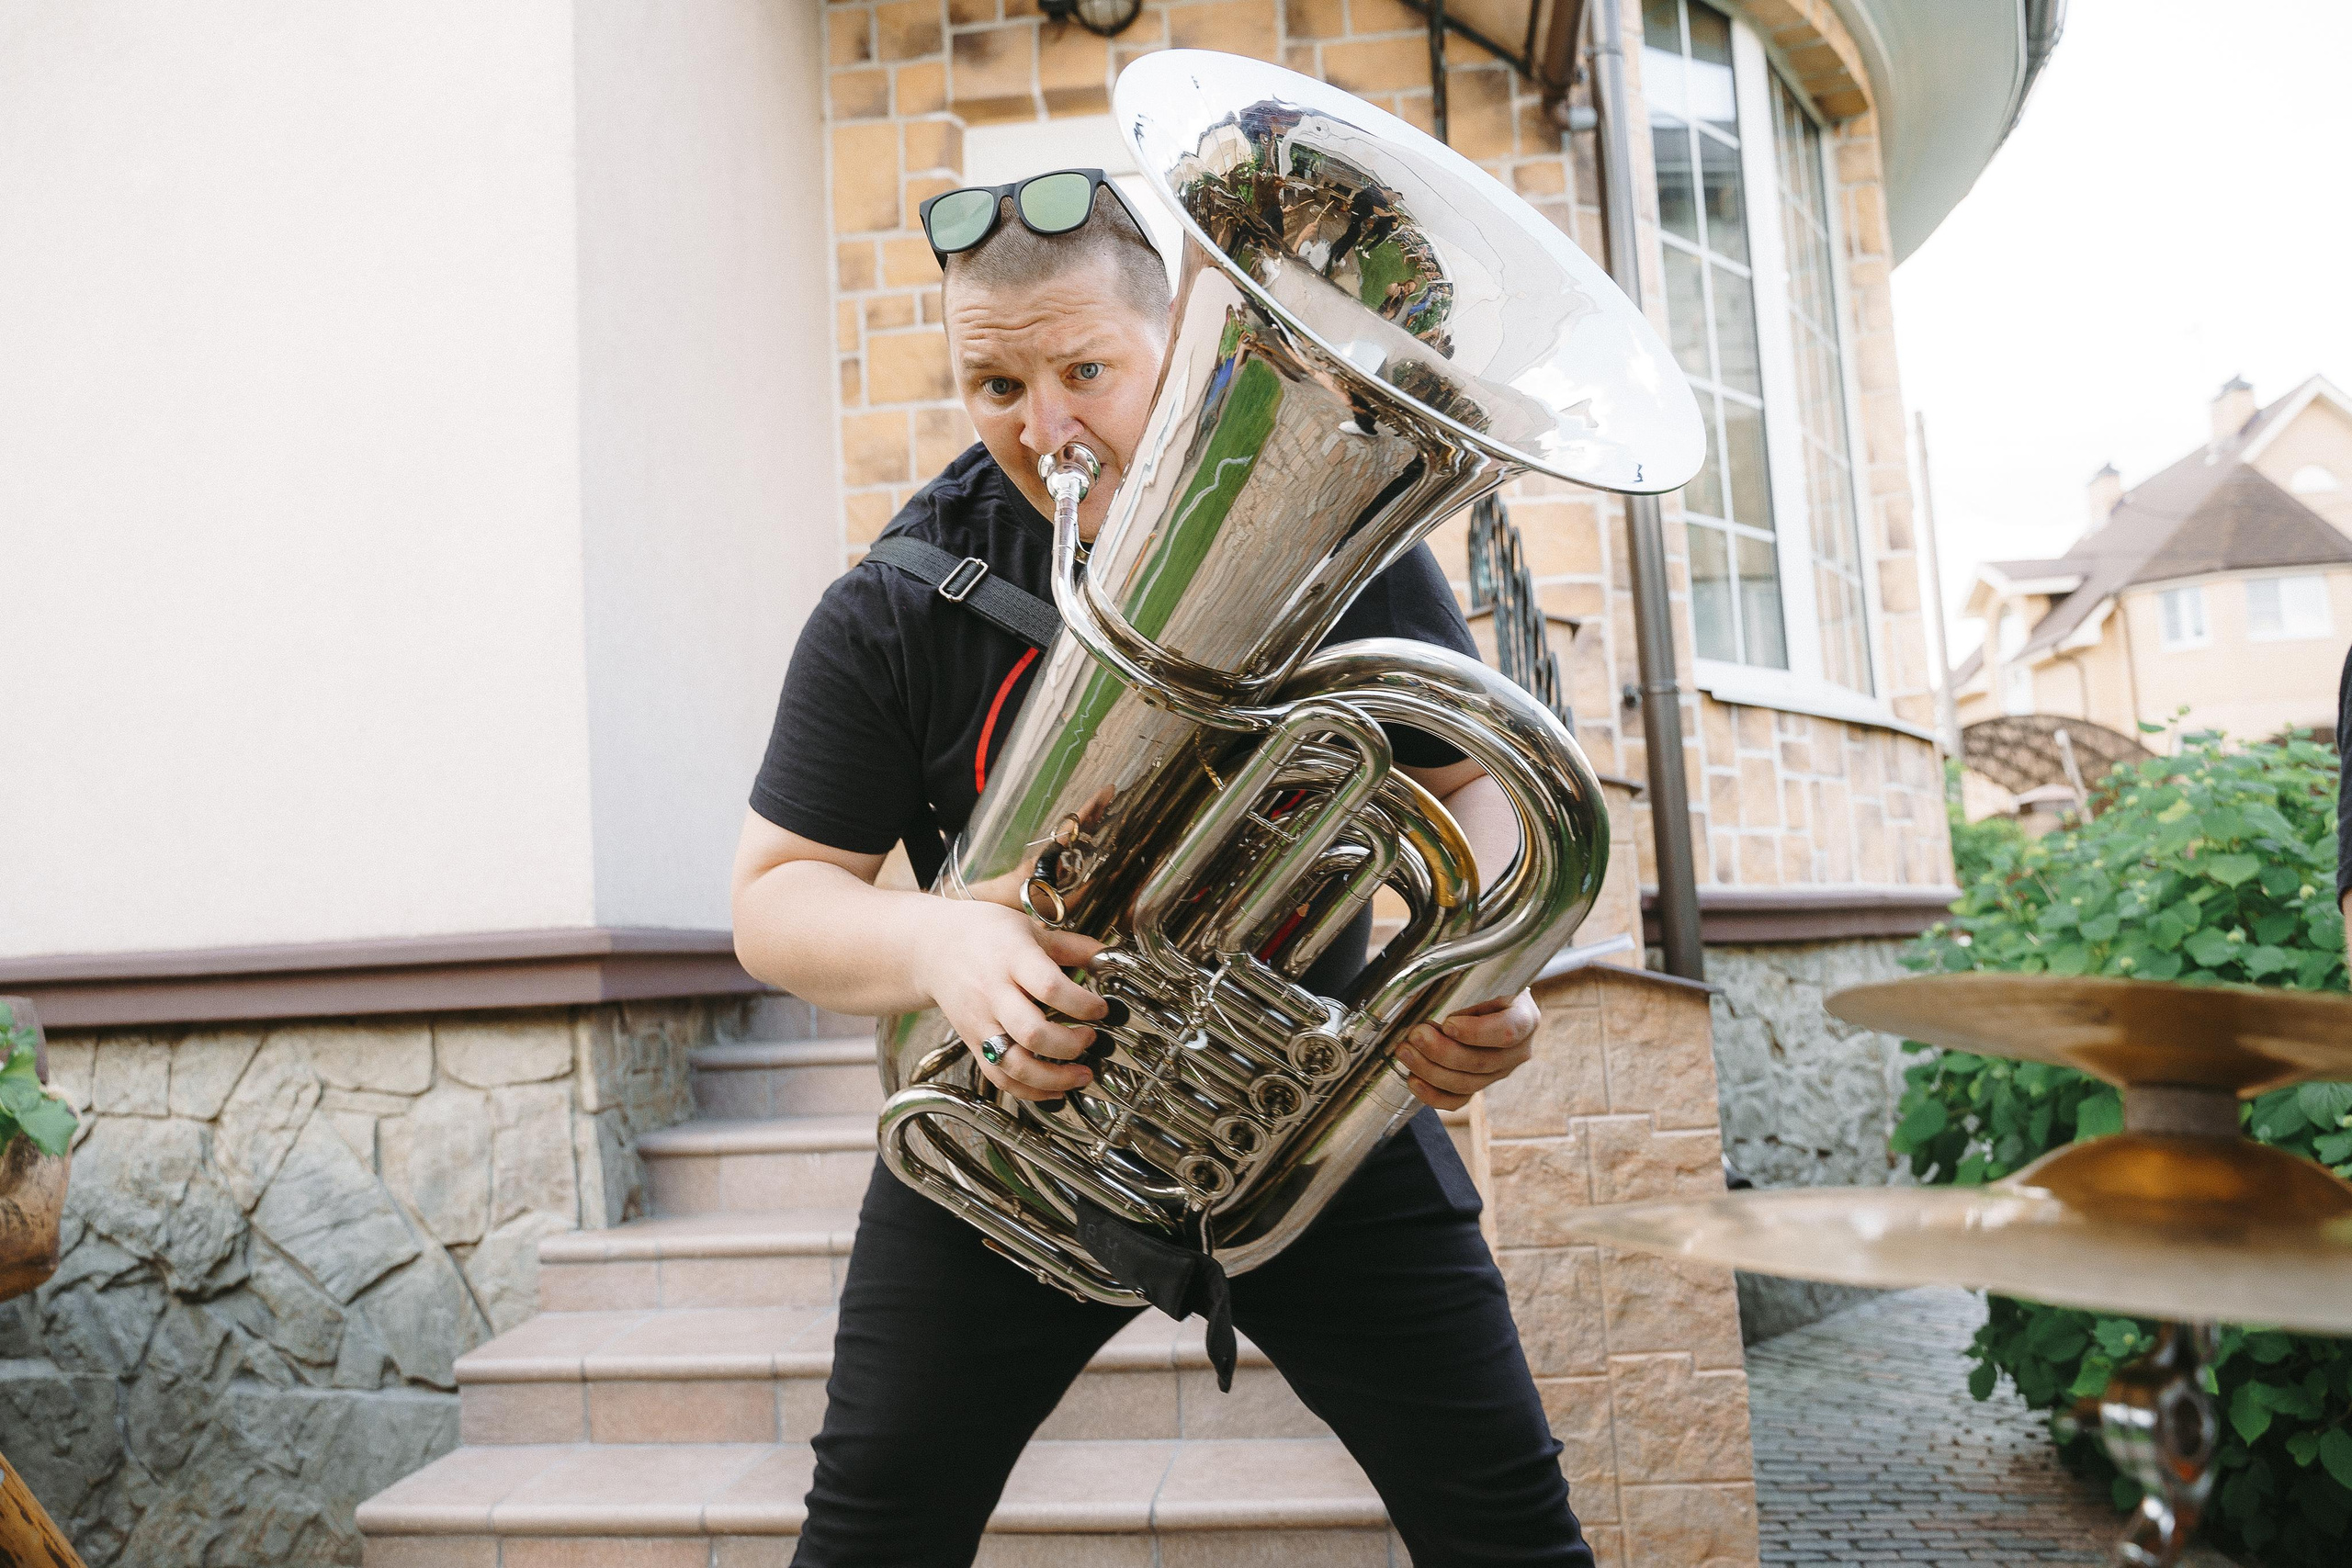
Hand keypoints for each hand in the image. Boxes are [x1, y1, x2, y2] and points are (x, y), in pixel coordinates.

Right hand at [909, 901, 1106, 1101]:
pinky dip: (1030, 1091)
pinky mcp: (972, 1042)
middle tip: (1090, 1038)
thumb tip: (1107, 955)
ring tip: (1082, 1074)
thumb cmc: (983, 934)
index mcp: (1011, 958)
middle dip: (1070, 1044)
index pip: (1049, 987)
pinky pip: (999, 1077)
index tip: (1101, 1009)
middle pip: (1032, 1033)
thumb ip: (1070, 946)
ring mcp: (980, 1022)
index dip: (1082, 1004)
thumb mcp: (1028, 928)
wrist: (932, 947)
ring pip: (1014, 1064)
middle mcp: (993, 993)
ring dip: (1054, 1077)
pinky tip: (1055, 1090)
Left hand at [1394, 989, 1539, 1110]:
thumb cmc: (1488, 984)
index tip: (1448, 1023)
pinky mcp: (1482, 1084)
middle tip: (1414, 1035)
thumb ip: (1468, 987)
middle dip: (1441, 1051)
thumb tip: (1427, 995)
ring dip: (1430, 1070)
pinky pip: (1459, 1100)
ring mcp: (1501, 1072)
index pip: (1507, 1031)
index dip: (1476, 1033)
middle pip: (1481, 1062)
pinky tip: (1413, 1080)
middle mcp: (1518, 1051)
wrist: (1496, 1001)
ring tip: (1406, 1052)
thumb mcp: (1487, 977)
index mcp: (1525, 1018)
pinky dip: (1433, 1095)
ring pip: (1467, 1083)